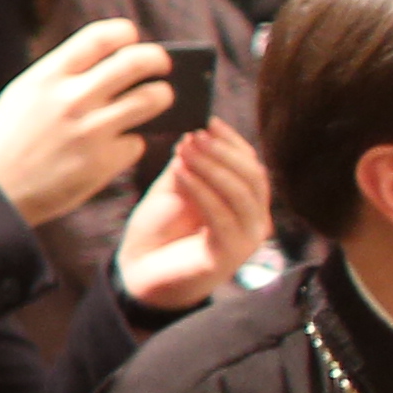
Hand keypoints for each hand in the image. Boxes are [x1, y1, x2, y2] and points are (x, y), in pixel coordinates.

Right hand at [0, 20, 172, 227]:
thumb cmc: (9, 142)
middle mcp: (73, 99)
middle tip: (160, 66)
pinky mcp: (104, 162)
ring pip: (153, 98)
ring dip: (161, 96)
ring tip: (156, 100)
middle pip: (137, 61)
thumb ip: (62, 75)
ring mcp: (91, 131)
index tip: (132, 39)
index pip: (101, 37)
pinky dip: (130, 143)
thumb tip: (110, 60)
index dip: (125, 33)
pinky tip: (114, 146)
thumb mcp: (23, 95)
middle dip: (158, 60)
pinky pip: (137, 142)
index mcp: (48, 78)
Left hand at [112, 121, 270, 309]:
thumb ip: (190, 164)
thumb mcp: (175, 188)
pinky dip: (202, 192)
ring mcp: (245, 240)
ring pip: (242, 196)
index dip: (232, 141)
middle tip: (196, 135)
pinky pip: (222, 219)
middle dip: (224, 152)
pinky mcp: (228, 256)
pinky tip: (182, 173)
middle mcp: (254, 220)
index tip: (209, 122)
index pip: (251, 165)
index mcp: (245, 201)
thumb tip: (196, 134)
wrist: (138, 270)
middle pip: (253, 178)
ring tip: (187, 150)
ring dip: (213, 168)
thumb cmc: (158, 228)